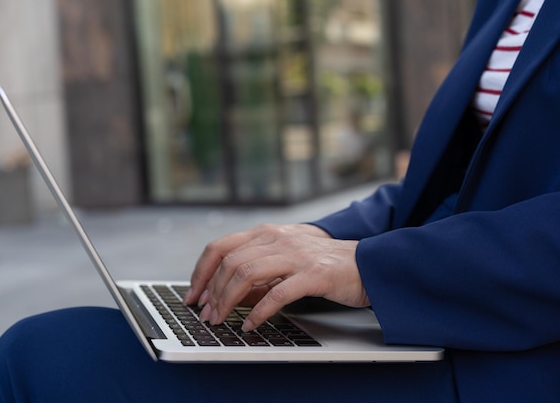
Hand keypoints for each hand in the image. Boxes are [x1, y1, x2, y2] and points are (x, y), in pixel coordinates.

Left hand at [184, 223, 369, 330]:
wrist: (366, 262)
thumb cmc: (323, 264)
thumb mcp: (285, 260)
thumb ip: (258, 273)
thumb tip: (227, 295)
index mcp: (268, 233)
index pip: (221, 247)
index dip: (201, 272)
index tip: (193, 294)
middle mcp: (278, 239)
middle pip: (230, 262)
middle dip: (212, 291)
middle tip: (207, 313)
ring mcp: (296, 255)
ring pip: (247, 274)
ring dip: (228, 301)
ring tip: (222, 319)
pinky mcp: (313, 274)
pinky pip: (277, 294)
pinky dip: (258, 313)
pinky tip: (251, 325)